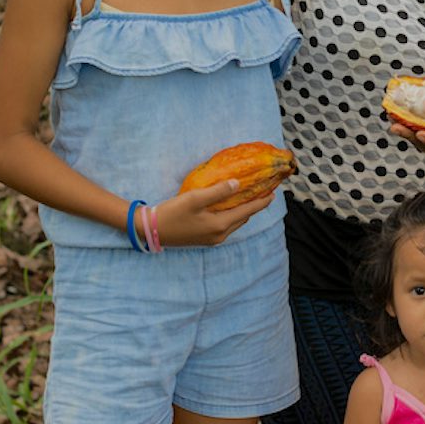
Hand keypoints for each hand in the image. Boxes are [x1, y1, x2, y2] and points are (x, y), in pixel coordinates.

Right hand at [152, 182, 274, 248]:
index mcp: (220, 225)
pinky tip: (230, 206)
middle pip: (243, 219)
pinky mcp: (204, 239)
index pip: (247, 212)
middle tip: (263, 193)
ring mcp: (212, 239)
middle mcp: (219, 235)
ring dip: (243, 211)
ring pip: (235, 223)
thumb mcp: (195, 198)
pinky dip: (232, 215)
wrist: (151, 230)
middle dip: (254, 206)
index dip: (261, 202)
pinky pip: (226, 225)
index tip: (273, 193)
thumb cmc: (173, 212)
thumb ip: (218, 191)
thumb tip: (237, 184)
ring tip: (249, 198)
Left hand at [385, 69, 424, 155]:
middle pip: (422, 143)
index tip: (420, 134)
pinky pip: (410, 135)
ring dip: (401, 130)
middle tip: (396, 127)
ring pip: (414, 139)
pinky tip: (392, 115)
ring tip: (390, 117)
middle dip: (408, 135)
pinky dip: (401, 126)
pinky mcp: (421, 140)